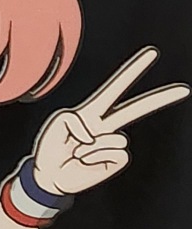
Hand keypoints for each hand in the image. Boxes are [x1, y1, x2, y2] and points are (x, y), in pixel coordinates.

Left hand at [30, 46, 187, 196]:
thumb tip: (96, 135)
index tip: (152, 54)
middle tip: (184, 89)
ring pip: (116, 137)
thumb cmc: (52, 146)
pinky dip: (96, 156)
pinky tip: (86, 161)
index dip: (133, 70)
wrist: (49, 175)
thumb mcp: (57, 123)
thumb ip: (75, 120)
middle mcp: (106, 125)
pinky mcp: (116, 161)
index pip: (115, 88)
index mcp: (92, 111)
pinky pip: (115, 152)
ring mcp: (112, 143)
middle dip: (160, 98)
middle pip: (137, 108)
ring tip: (76, 152)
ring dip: (90, 146)